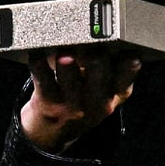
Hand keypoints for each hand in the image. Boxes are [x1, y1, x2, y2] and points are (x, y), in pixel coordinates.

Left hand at [20, 46, 141, 151]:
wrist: (54, 133)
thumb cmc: (82, 102)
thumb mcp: (104, 92)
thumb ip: (108, 68)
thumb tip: (102, 32)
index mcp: (115, 95)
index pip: (126, 78)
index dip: (128, 64)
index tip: (127, 51)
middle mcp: (96, 102)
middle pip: (99, 72)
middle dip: (93, 53)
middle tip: (88, 38)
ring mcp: (71, 104)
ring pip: (69, 75)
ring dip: (65, 59)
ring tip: (63, 48)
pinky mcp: (47, 103)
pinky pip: (41, 77)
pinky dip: (37, 62)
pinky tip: (36, 51)